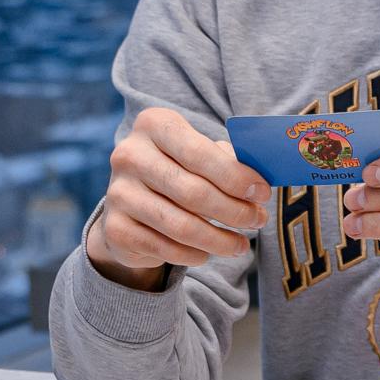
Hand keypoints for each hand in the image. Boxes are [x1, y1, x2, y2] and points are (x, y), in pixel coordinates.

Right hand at [87, 105, 269, 290]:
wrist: (132, 205)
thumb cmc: (179, 172)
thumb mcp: (202, 157)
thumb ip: (229, 163)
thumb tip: (259, 185)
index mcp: (154, 125)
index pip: (200, 152)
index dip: (236, 177)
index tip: (263, 193)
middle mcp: (129, 155)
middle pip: (194, 192)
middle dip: (235, 211)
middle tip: (258, 221)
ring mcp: (118, 192)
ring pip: (182, 225)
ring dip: (220, 240)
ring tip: (241, 245)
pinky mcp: (116, 228)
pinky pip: (166, 248)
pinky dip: (195, 254)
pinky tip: (209, 253)